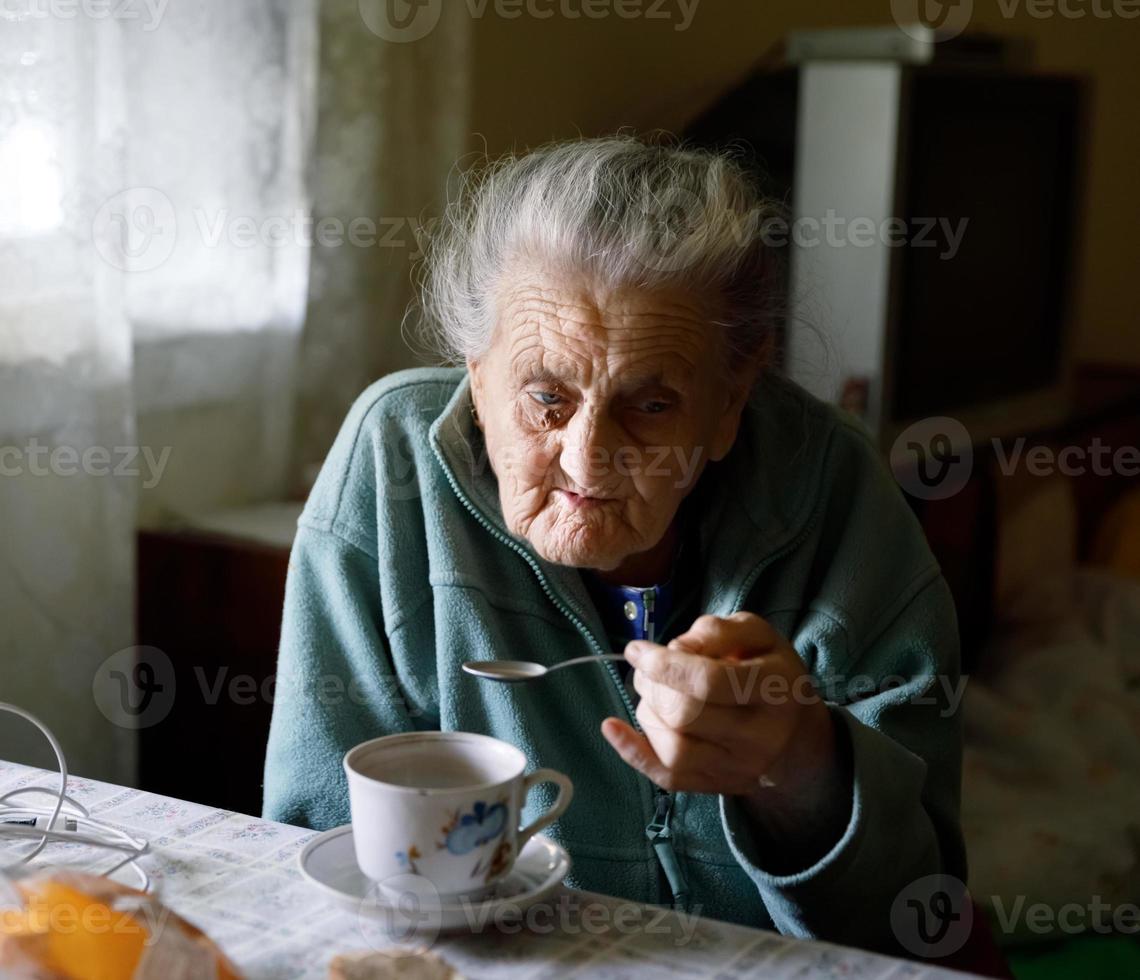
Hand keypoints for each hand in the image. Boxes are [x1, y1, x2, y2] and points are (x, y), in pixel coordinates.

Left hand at [601, 612, 850, 855]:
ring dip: (646, 713)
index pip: (708, 682)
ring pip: (673, 750)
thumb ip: (717, 631)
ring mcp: (738, 769)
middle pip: (684, 716)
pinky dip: (633, 752)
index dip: (662, 664)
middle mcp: (760, 737)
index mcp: (774, 690)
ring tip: (652, 691)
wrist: (793, 731)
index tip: (637, 649)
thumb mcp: (756, 634)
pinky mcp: (717, 786)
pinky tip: (613, 727)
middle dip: (651, 686)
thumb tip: (676, 649)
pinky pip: (668, 779)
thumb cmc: (767, 671)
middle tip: (648, 669)